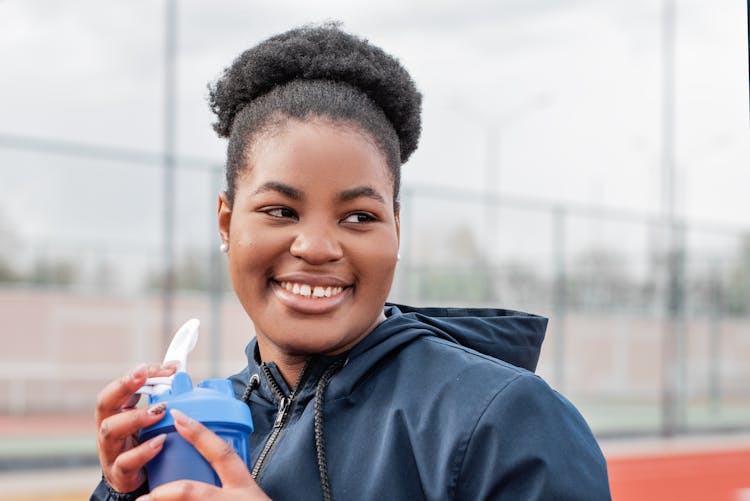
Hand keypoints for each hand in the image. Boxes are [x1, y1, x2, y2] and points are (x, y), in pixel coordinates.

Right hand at [95, 362, 178, 492]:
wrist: (138, 481)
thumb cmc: (144, 444)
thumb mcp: (150, 420)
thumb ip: (161, 399)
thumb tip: (181, 375)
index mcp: (116, 412)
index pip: (120, 386)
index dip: (139, 374)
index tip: (165, 367)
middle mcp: (108, 428)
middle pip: (105, 402)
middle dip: (124, 385)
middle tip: (144, 375)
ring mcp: (111, 451)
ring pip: (111, 430)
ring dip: (136, 417)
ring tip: (158, 411)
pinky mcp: (120, 473)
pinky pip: (126, 461)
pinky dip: (143, 451)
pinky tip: (160, 442)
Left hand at [136, 408, 270, 499]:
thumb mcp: (251, 497)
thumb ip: (229, 487)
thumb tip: (202, 476)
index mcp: (244, 487)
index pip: (222, 454)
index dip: (199, 434)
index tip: (178, 418)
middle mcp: (233, 500)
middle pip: (192, 491)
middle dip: (165, 492)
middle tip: (144, 496)